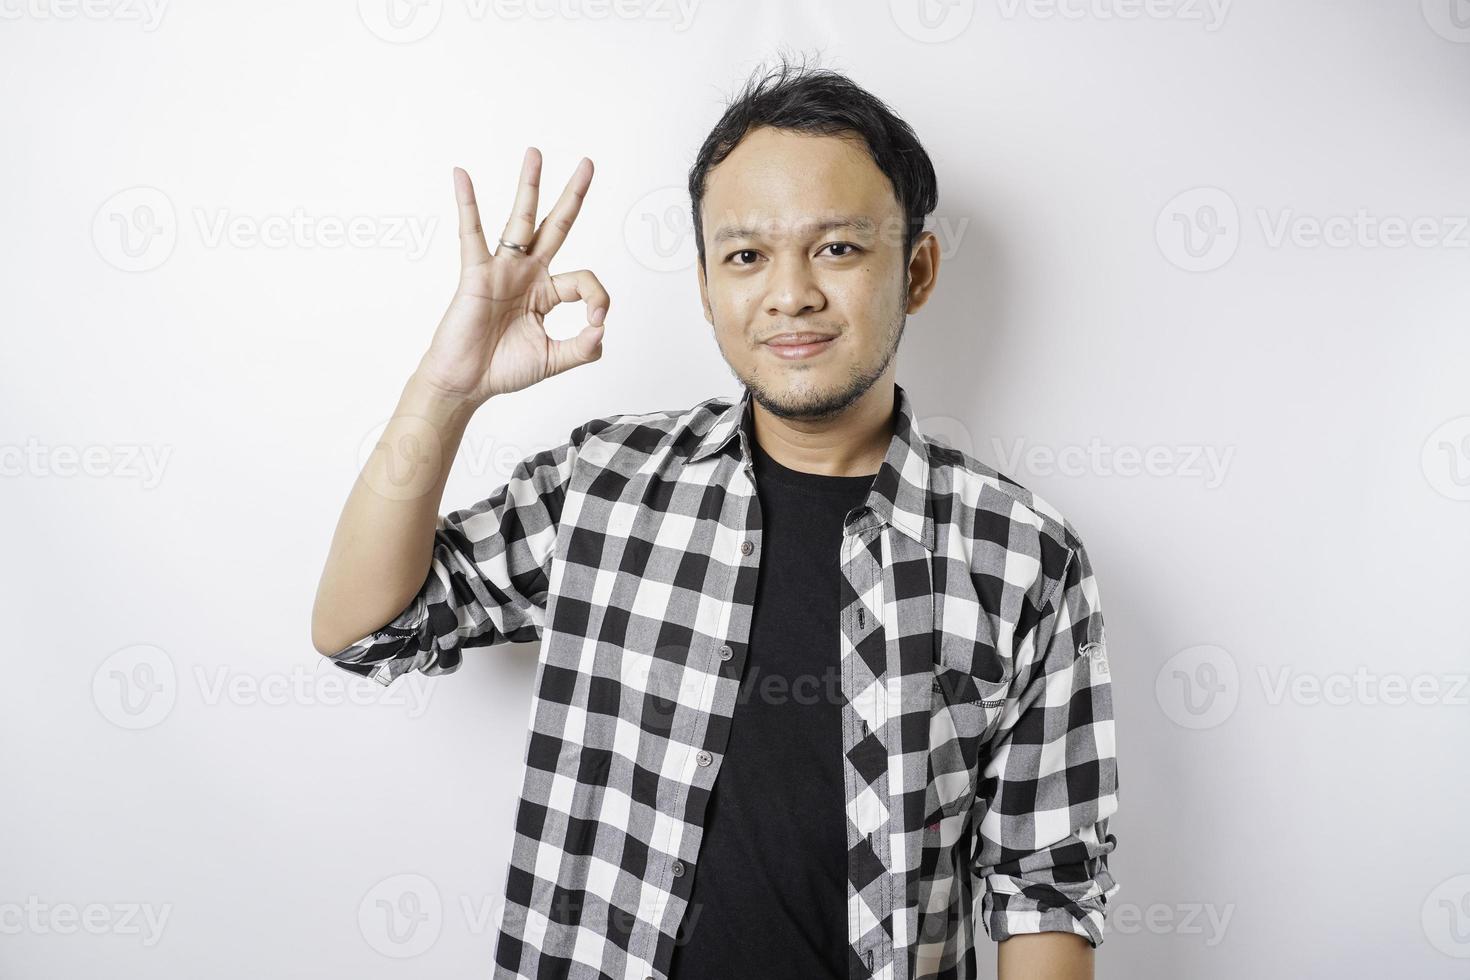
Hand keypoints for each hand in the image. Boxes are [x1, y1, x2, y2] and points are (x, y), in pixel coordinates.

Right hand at [415, 147, 608, 405]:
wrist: (466, 383)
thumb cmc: (502, 370)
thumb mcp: (553, 359)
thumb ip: (583, 347)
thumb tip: (602, 329)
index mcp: (547, 293)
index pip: (584, 280)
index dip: (599, 299)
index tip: (596, 322)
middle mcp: (527, 274)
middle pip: (556, 226)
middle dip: (573, 195)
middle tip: (588, 164)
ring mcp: (502, 270)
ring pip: (520, 220)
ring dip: (529, 186)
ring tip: (535, 154)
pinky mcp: (476, 273)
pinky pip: (472, 233)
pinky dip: (467, 204)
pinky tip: (461, 175)